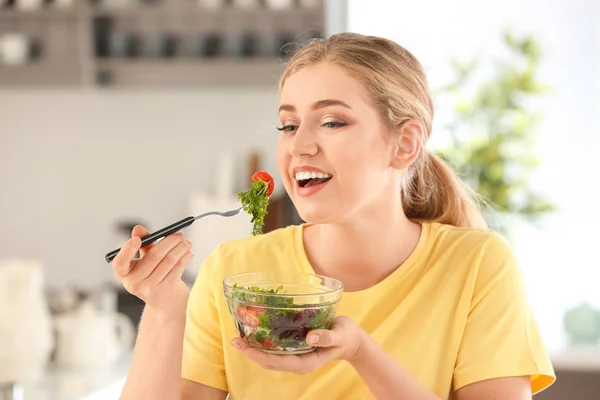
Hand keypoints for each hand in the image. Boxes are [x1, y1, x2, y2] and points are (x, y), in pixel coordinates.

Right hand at [111, 225, 192, 316]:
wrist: (165, 301)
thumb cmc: (153, 275)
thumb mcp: (144, 259)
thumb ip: (143, 243)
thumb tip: (138, 228)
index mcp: (124, 274)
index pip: (119, 263)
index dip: (127, 250)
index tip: (137, 239)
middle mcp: (134, 283)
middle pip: (153, 256)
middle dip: (169, 241)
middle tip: (179, 234)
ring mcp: (150, 288)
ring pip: (169, 260)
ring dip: (181, 248)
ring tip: (187, 242)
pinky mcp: (165, 289)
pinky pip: (178, 268)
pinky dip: (185, 257)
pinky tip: (188, 252)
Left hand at [230, 316, 365, 374]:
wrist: (351, 340)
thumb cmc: (346, 336)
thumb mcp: (340, 335)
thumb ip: (326, 337)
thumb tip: (310, 337)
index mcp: (306, 362)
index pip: (278, 362)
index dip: (260, 356)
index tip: (246, 348)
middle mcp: (298, 363)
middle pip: (269, 362)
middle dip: (250, 353)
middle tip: (235, 341)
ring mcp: (295, 358)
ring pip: (270, 358)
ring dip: (253, 350)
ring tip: (237, 339)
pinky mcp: (295, 351)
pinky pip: (275, 351)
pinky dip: (262, 345)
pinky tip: (254, 334)